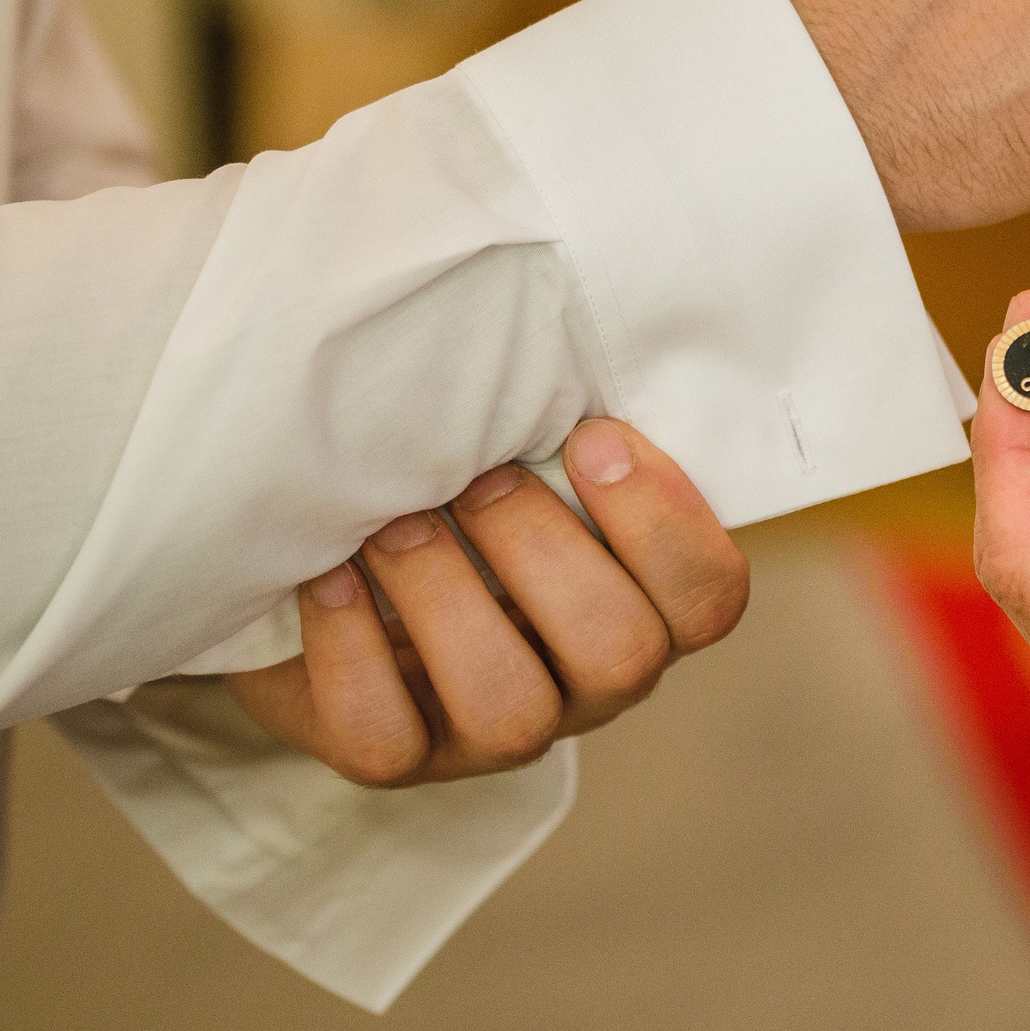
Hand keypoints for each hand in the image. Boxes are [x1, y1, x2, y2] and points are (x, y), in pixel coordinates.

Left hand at [227, 419, 747, 786]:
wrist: (318, 559)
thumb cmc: (441, 477)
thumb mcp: (507, 437)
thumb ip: (548, 396)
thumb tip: (536, 272)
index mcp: (641, 598)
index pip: (710, 596)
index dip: (665, 522)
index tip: (593, 437)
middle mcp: (585, 681)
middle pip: (622, 655)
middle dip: (543, 552)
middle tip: (477, 479)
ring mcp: (494, 733)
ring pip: (511, 711)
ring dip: (446, 599)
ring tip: (392, 524)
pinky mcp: (397, 758)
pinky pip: (388, 736)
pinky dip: (351, 646)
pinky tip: (327, 575)